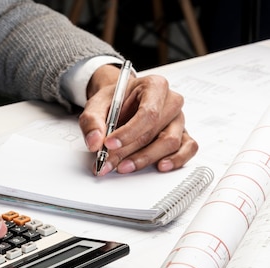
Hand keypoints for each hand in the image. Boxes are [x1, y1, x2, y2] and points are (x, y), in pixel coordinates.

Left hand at [80, 64, 197, 175]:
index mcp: (154, 86)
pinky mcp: (182, 134)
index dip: (128, 132)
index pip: (147, 113)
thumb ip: (92, 121)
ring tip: (123, 167)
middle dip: (129, 151)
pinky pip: (189, 148)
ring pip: (170, 143)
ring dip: (145, 159)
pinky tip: (159, 166)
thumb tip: (95, 142)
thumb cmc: (114, 101)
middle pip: (156, 131)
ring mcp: (178, 119)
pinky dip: (176, 159)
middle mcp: (171, 101)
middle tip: (108, 162)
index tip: (109, 144)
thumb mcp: (96, 105)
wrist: (120, 103)